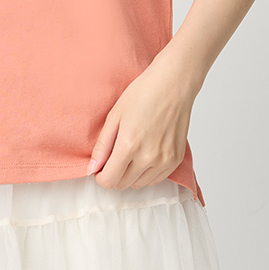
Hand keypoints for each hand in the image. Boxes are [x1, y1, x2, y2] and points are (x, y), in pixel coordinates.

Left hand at [87, 48, 198, 189]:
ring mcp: (164, 160)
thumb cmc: (143, 94)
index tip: (100, 168)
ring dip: (131, 175)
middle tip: (114, 157)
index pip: (110, 181)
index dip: (101, 177)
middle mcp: (148, 157)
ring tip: (131, 152)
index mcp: (129, 145)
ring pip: (140, 184)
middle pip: (123, 184)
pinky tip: (145, 154)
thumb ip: (102, 146)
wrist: (173, 84)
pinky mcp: (176, 159)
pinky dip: (147, 173)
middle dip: (114, 175)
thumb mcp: (114, 115)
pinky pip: (156, 179)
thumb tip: (92, 169)